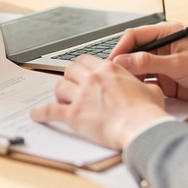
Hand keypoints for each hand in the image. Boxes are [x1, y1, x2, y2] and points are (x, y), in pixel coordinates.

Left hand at [30, 55, 168, 149]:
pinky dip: (42, 113)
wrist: (140, 126)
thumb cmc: (147, 111)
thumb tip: (145, 87)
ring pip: (59, 87)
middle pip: (70, 70)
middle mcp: (92, 79)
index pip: (85, 60)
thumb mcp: (150, 90)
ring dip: (59, 94)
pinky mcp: (74, 114)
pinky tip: (37, 114)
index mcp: (108, 70)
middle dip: (69, 78)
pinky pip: (51, 111)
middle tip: (71, 87)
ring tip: (61, 100)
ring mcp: (81, 96)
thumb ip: (141, 84)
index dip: (81, 67)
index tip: (81, 73)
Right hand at [109, 23, 187, 119]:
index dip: (121, 48)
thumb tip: (124, 61)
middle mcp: (164, 48)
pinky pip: (147, 83)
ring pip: (138, 69)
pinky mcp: (167, 82)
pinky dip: (138, 88)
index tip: (110, 62)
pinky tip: (132, 94)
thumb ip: (150, 62)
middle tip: (109, 77)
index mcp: (168, 34)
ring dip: (128, 77)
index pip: (135, 36)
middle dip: (121, 63)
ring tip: (117, 87)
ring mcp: (165, 65)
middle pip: (134, 53)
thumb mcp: (180, 64)